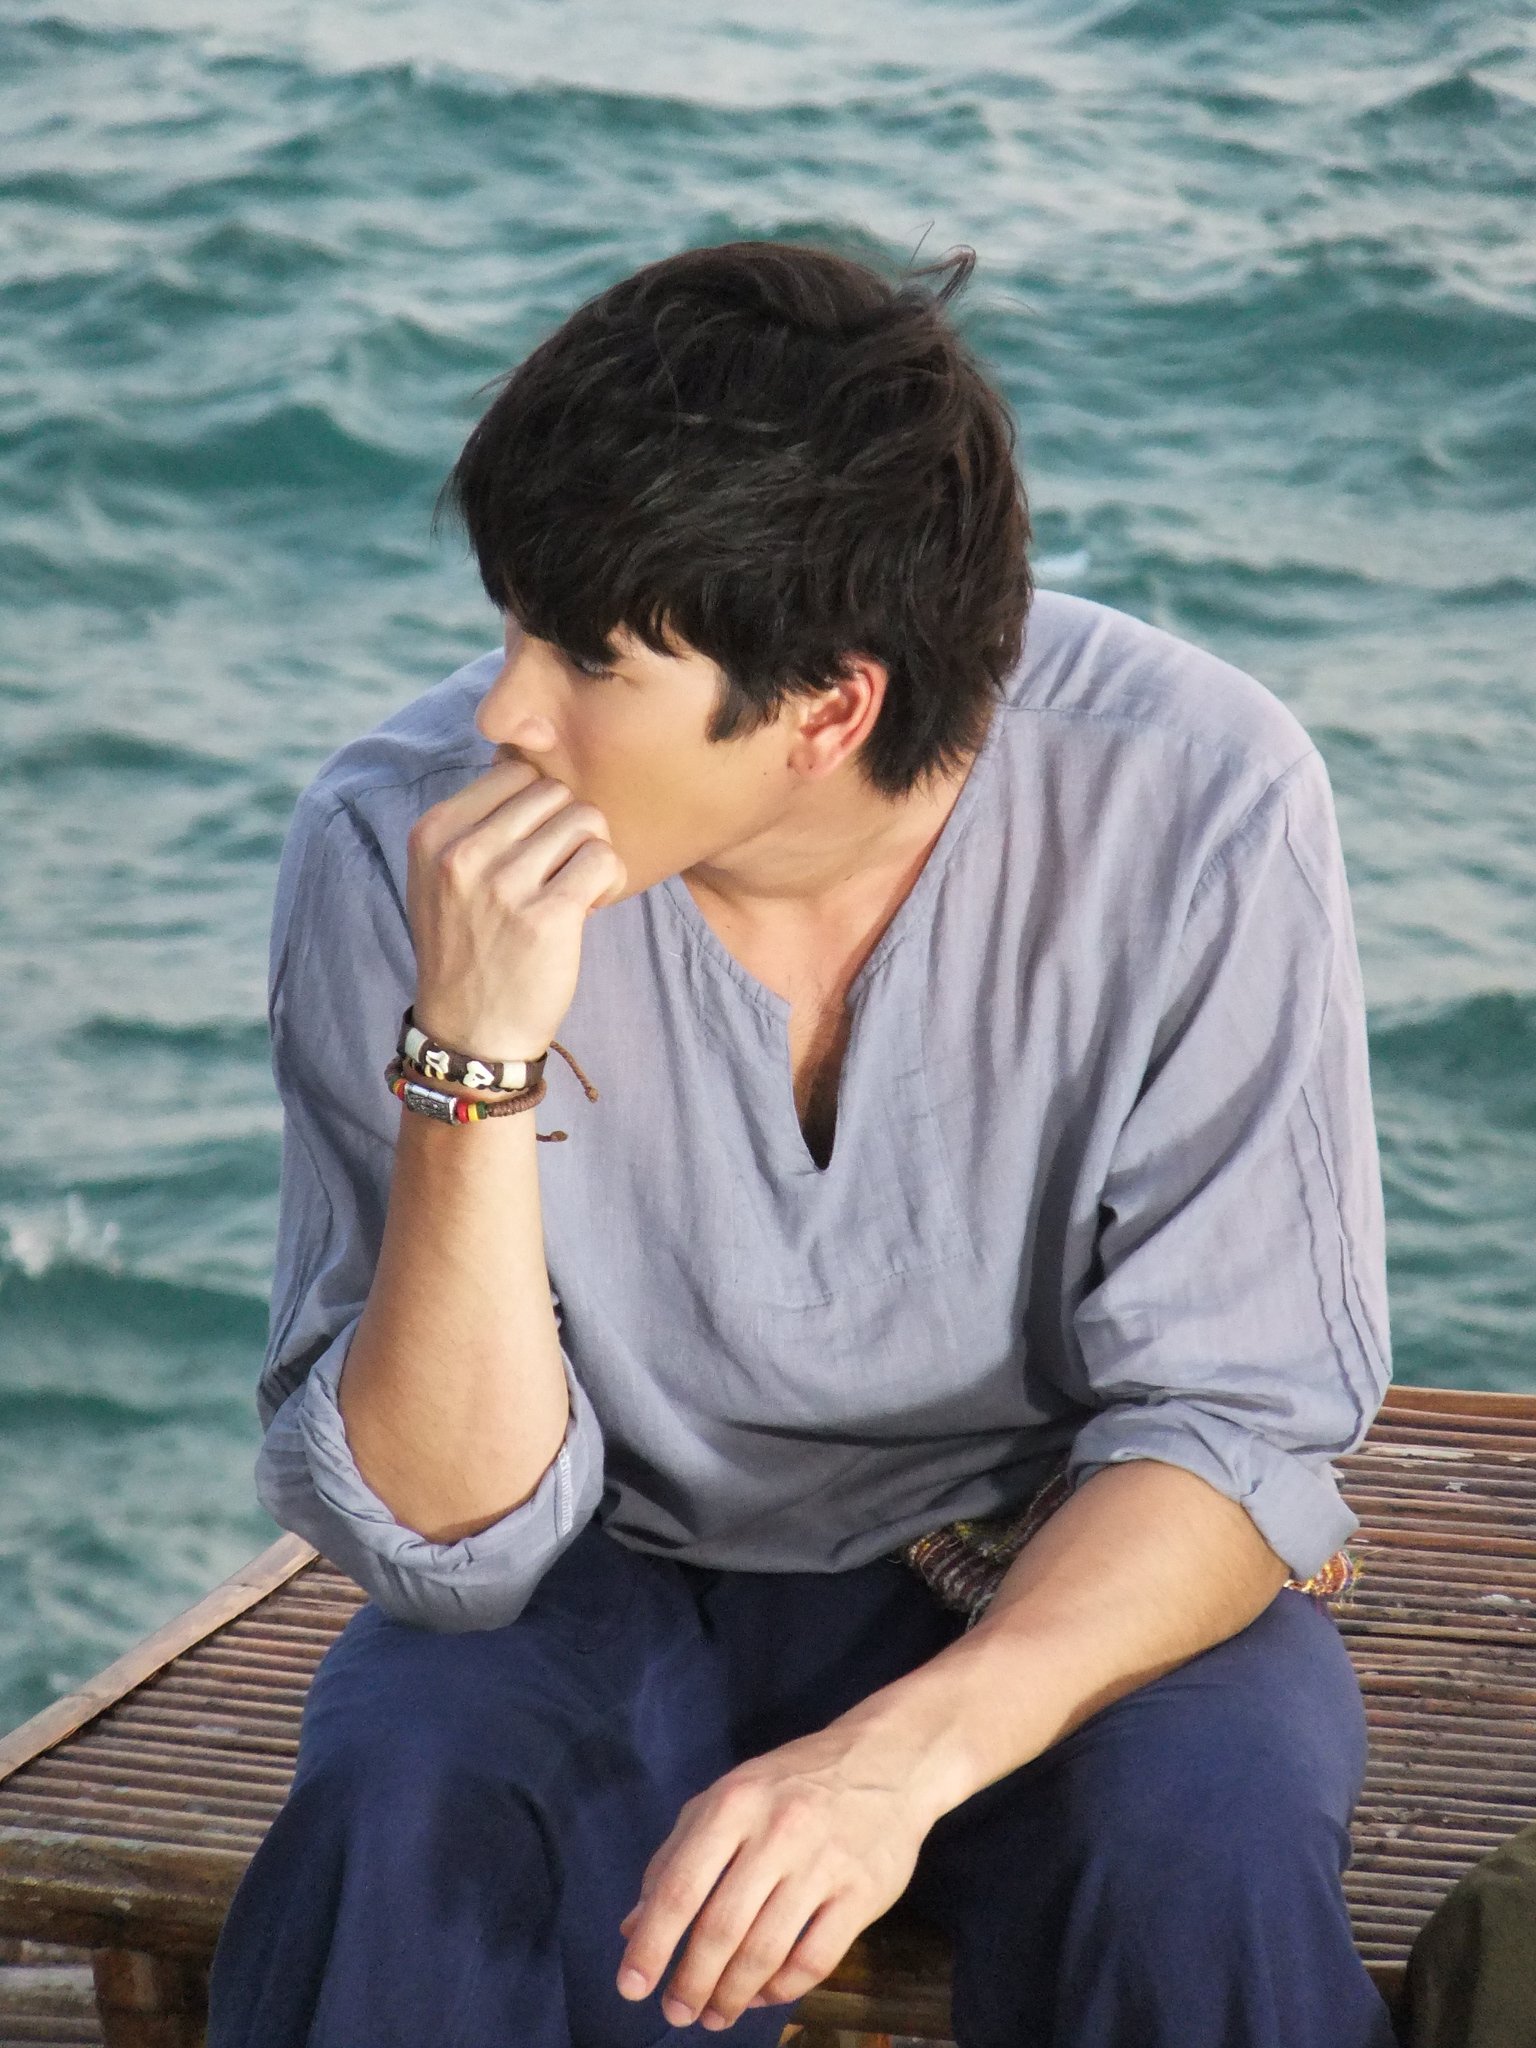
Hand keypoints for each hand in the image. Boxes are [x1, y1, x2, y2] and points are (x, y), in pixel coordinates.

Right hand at [405, 756, 626, 1060]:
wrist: (469, 1033)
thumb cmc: (467, 946)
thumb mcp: (442, 876)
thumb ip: (475, 822)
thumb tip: (528, 761)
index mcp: (434, 832)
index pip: (515, 772)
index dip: (540, 805)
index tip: (537, 845)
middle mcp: (462, 853)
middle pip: (555, 793)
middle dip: (570, 828)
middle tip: (563, 870)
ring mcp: (503, 885)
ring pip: (586, 821)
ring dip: (592, 854)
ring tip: (575, 889)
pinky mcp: (547, 917)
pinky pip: (604, 860)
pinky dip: (609, 881)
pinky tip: (589, 906)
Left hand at [614, 1719, 937, 2030]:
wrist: (888, 1761)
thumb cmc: (793, 1782)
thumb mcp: (728, 1798)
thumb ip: (677, 1856)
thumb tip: (633, 1925)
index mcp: (733, 1804)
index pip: (680, 1887)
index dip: (651, 1944)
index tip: (631, 1988)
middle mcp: (775, 1831)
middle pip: (721, 1928)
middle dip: (691, 1982)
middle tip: (677, 2013)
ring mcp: (822, 1862)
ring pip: (765, 1951)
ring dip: (733, 1996)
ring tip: (715, 2016)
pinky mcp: (862, 1891)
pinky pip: (815, 1958)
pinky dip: (783, 1988)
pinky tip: (764, 1996)